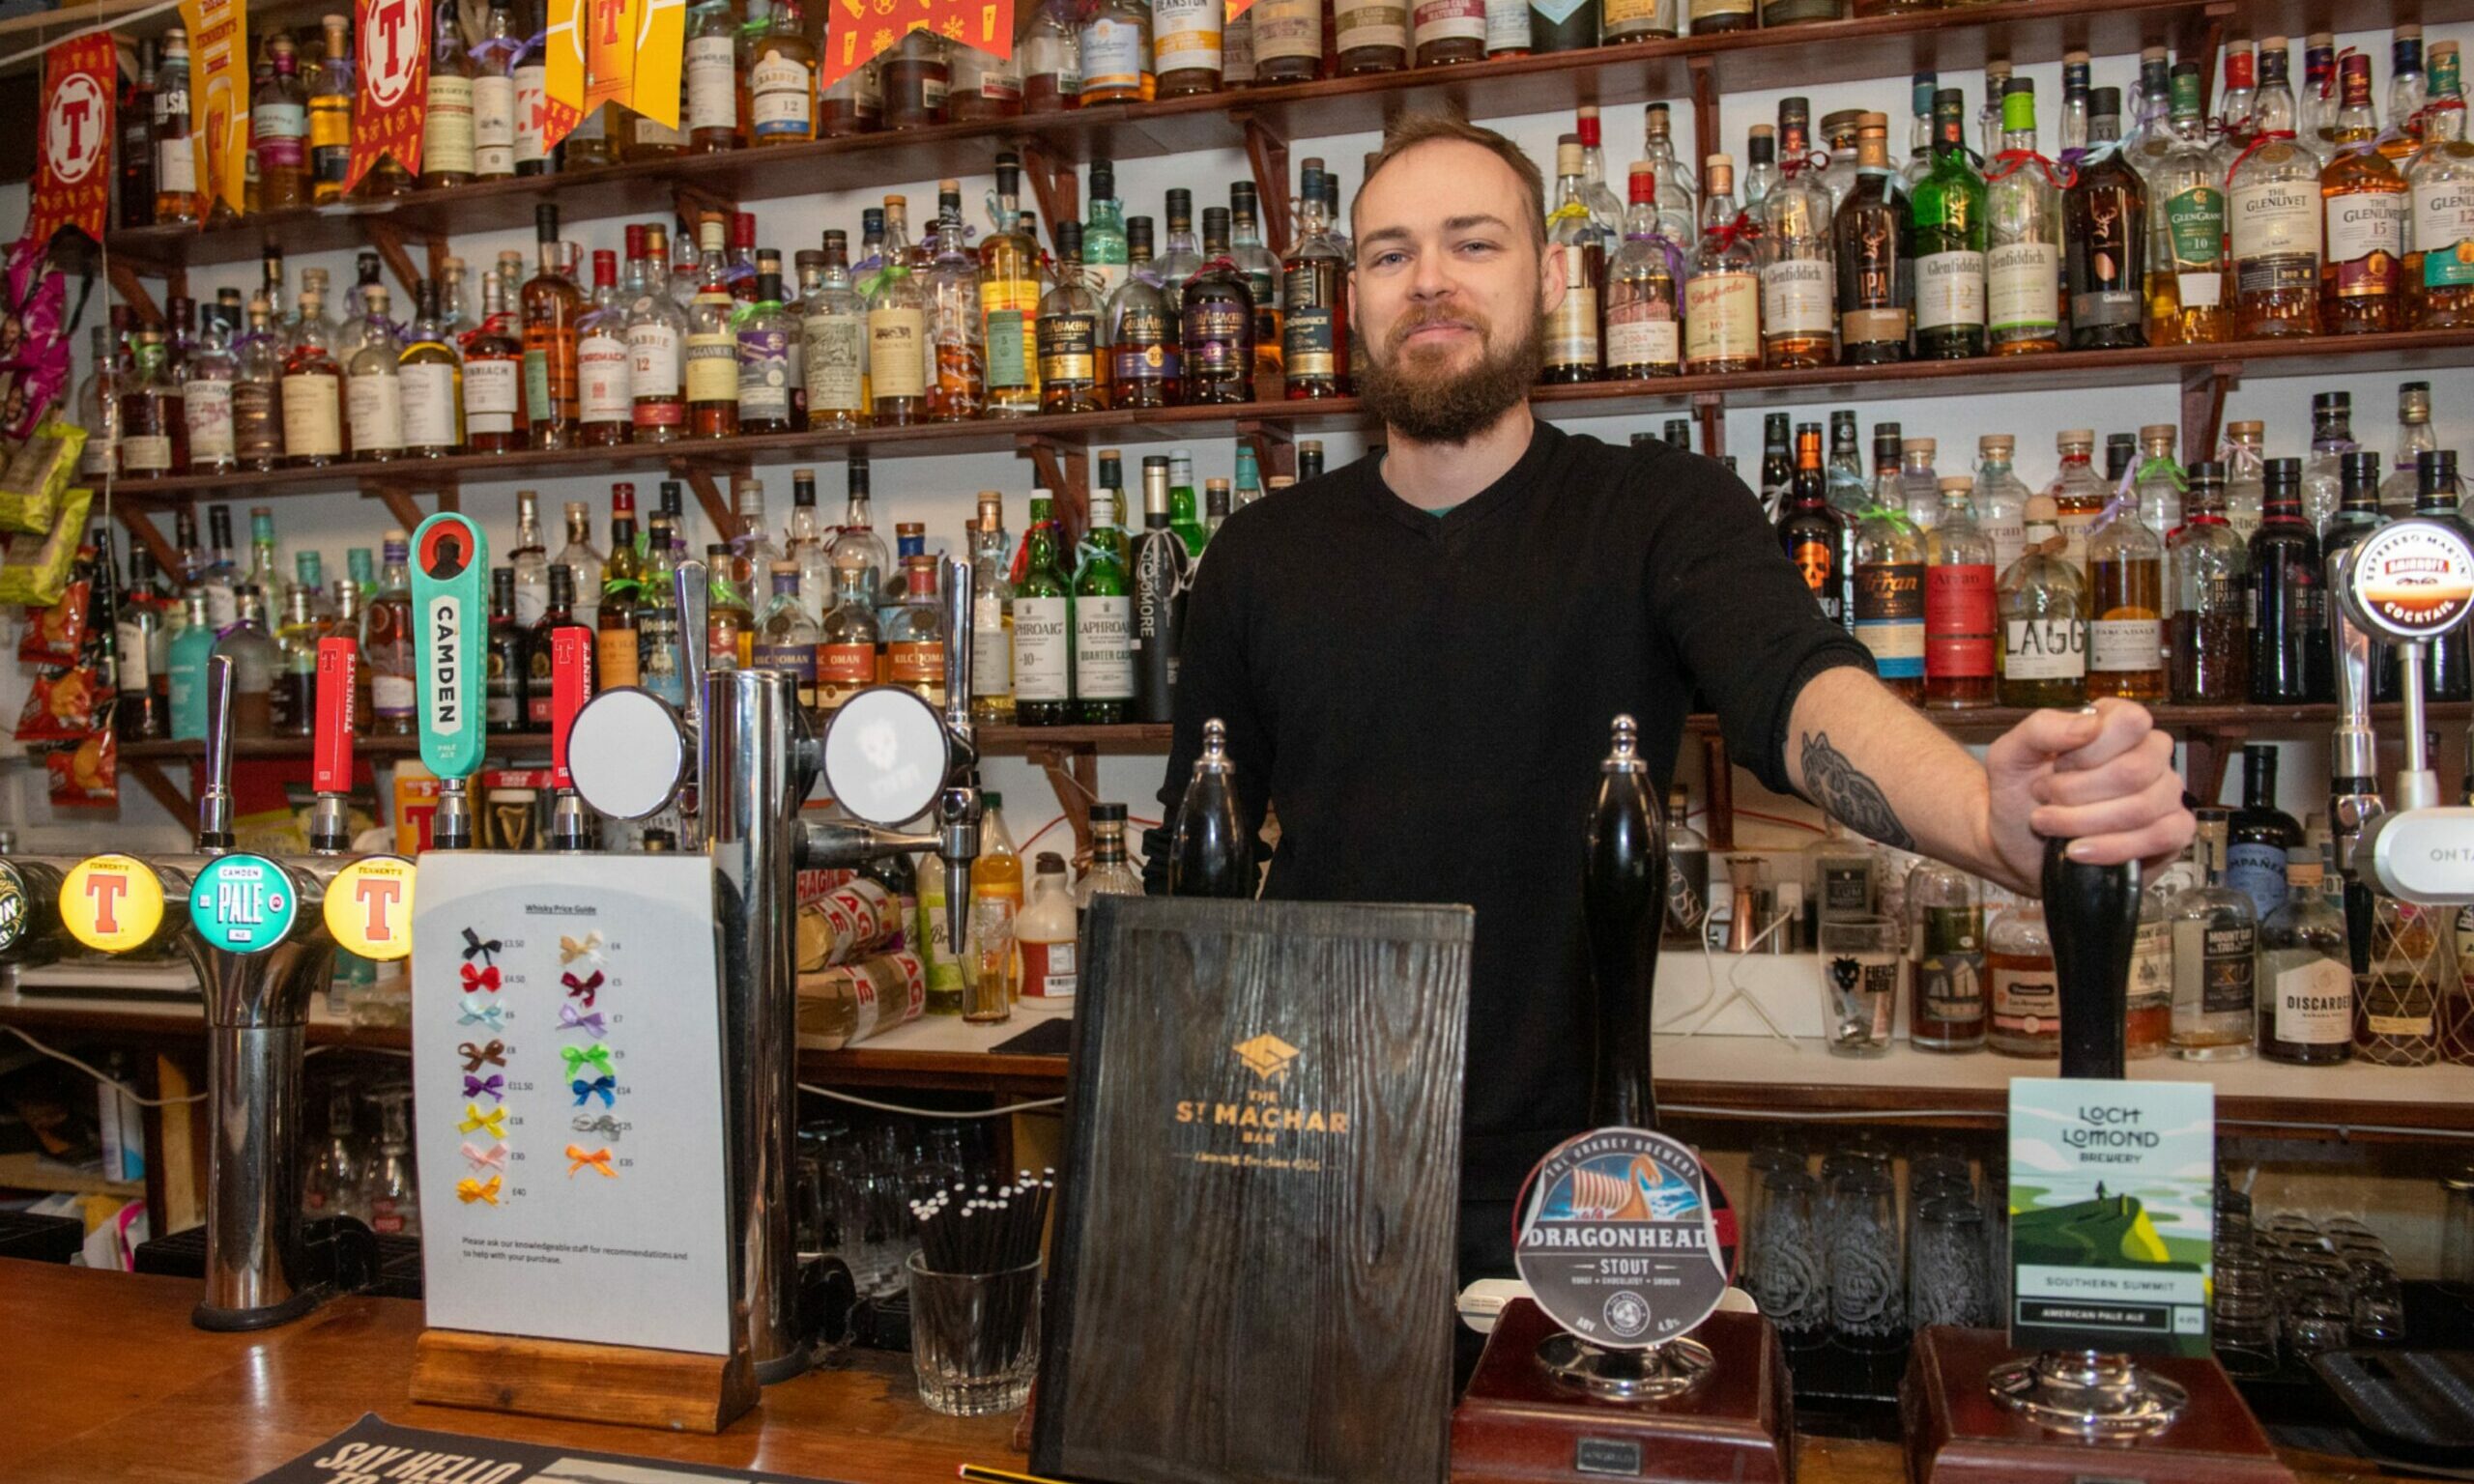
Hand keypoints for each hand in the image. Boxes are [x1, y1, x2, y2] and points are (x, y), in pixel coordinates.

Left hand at [1982, 699, 2193, 891]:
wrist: (2015, 842)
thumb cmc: (2019, 793)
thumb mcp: (2010, 754)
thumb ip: (2042, 728)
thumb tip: (2091, 724)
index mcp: (2116, 724)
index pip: (2129, 722)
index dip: (2087, 752)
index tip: (2055, 768)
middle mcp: (2148, 754)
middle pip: (2135, 770)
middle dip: (2076, 792)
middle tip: (2045, 798)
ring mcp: (2165, 793)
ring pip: (2144, 807)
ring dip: (2084, 822)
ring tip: (2049, 824)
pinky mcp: (2172, 831)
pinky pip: (2164, 836)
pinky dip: (2113, 847)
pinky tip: (2078, 850)